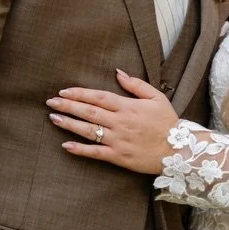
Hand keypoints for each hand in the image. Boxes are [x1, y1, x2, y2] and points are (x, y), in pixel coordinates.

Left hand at [48, 70, 179, 173]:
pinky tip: (65, 145)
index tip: (64, 91)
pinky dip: (79, 150)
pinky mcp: (118, 157)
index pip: (98, 96)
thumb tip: (118, 72)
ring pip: (88, 131)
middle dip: (68, 106)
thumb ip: (136, 84)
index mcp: (128, 106)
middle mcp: (120, 122)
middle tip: (51, 102)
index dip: (79, 93)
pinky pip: (95, 152)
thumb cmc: (167, 122)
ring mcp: (118, 140)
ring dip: (69, 124)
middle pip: (89, 111)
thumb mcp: (156, 97)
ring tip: (53, 118)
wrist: (178, 150)